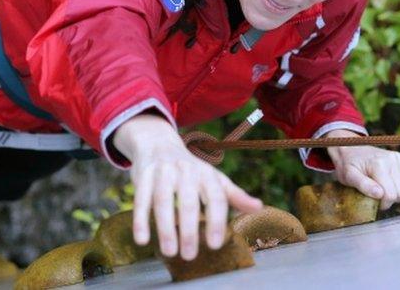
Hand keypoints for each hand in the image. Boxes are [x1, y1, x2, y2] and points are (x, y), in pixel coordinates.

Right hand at [112, 114, 262, 259]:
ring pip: (163, 201)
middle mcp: (185, 171)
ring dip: (166, 228)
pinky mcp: (142, 175)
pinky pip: (140, 199)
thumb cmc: (191, 169)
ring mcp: (163, 172)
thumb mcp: (214, 178)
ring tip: (170, 252)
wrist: (158, 143)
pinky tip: (142, 239)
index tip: (215, 245)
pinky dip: (140, 220)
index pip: (215, 197)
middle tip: (190, 255)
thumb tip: (259, 207)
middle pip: (188, 201)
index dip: (216, 221)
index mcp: (207, 174)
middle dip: (189, 230)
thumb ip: (234, 195)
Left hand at [324, 129, 399, 209]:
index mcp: (379, 164)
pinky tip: (393, 187)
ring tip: (386, 192)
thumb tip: (379, 194)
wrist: (350, 148)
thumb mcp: (348, 176)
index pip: (390, 194)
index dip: (383, 204)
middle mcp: (392, 159)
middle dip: (392, 200)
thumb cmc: (348, 164)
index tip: (375, 203)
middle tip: (380, 198)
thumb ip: (363, 185)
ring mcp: (399, 158)